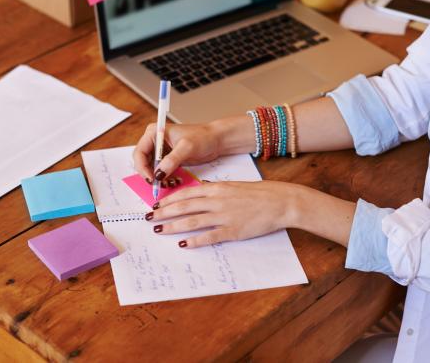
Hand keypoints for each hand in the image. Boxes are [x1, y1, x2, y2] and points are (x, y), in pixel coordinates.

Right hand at [133, 116, 256, 181]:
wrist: (216, 140)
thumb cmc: (203, 137)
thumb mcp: (187, 147)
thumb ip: (172, 160)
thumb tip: (158, 174)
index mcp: (154, 133)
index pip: (139, 153)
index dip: (142, 168)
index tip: (152, 179)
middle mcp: (154, 141)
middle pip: (142, 162)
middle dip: (150, 175)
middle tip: (160, 185)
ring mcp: (160, 151)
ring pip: (151, 169)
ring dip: (158, 179)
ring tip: (170, 183)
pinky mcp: (168, 159)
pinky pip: (160, 172)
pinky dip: (165, 179)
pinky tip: (174, 181)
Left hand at [144, 181, 355, 247]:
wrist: (280, 201)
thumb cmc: (258, 193)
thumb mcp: (234, 185)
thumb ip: (216, 189)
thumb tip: (201, 191)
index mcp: (217, 188)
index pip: (186, 193)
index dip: (169, 199)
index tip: (156, 205)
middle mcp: (216, 201)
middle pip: (183, 207)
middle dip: (163, 213)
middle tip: (148, 219)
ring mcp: (223, 216)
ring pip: (191, 221)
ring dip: (172, 226)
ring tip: (159, 231)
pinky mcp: (232, 230)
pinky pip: (208, 237)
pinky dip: (194, 240)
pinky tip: (183, 244)